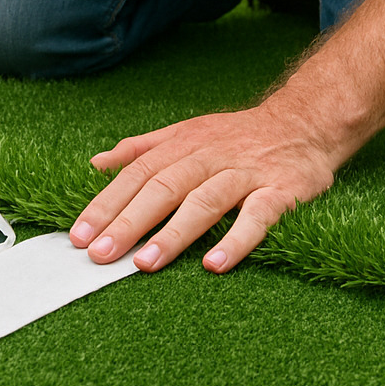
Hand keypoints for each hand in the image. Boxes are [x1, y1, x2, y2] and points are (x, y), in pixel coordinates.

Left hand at [68, 102, 341, 273]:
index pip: (137, 174)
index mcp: (183, 145)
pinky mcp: (281, 190)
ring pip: (205, 201)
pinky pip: (258, 216)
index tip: (80, 234)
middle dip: (128, 222)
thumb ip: (142, 148)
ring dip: (174, 233)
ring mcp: (245, 173)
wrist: (304, 122)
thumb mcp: (187, 132)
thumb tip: (98, 162)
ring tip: (145, 263)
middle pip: (163, 188)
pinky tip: (216, 263)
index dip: (107, 204)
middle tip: (100, 255)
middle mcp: (210, 156)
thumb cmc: (237, 136)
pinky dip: (237, 239)